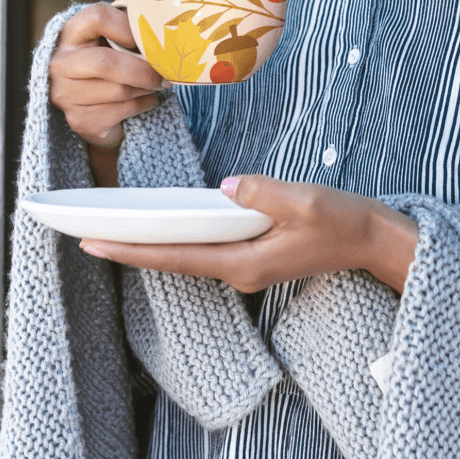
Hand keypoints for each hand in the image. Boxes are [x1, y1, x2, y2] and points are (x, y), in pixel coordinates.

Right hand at [49, 0, 169, 184]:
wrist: (94, 108)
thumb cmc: (108, 62)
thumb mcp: (114, 35)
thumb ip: (124, 12)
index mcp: (71, 33)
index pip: (97, 17)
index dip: (126, 25)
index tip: (146, 37)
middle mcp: (61, 63)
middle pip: (106, 63)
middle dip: (144, 69)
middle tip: (166, 73)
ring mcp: (66, 94)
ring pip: (119, 90)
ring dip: (147, 88)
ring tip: (157, 84)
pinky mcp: (79, 120)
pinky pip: (121, 111)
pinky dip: (143, 105)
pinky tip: (146, 100)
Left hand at [80, 175, 418, 293]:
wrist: (372, 240)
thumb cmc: (343, 220)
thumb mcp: (306, 200)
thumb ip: (264, 193)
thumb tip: (226, 186)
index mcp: (247, 263)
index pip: (178, 258)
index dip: (134, 250)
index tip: (96, 244)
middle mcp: (240, 272)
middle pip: (175, 261)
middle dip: (132, 250)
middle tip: (87, 236)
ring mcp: (246, 267)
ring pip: (188, 257)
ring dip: (152, 246)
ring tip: (115, 231)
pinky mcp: (254, 256)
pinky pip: (205, 251)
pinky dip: (179, 241)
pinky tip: (165, 227)